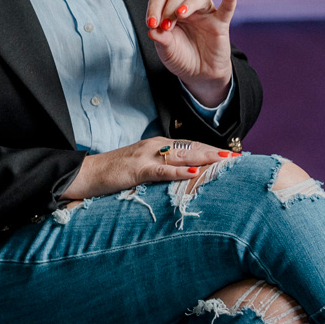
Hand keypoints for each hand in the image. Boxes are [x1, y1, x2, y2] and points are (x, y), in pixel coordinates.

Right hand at [60, 136, 232, 201]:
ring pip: (182, 155)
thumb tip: (185, 177)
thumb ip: (162, 170)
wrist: (85, 174)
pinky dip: (180, 171)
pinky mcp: (137, 169)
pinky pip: (162, 170)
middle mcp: (156, 146)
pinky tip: (195, 172)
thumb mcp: (143, 170)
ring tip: (226, 160)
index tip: (233, 156)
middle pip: (192, 148)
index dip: (212, 150)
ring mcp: (146, 156)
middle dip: (215, 152)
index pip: (191, 146)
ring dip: (205, 158)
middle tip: (239, 157)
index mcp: (159, 146)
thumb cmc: (114, 174)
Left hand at [147, 0, 237, 108]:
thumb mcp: (167, 52)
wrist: (200, 74)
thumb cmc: (182, 58)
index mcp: (171, 12)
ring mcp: (205, 14)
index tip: (151, 24)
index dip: (154, 9)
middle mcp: (188, 9)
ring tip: (180, 14)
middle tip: (166, 26)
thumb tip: (151, 31)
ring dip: (189, 3)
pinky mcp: (220, 23)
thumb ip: (161, 41)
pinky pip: (227, 8)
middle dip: (169, 8)